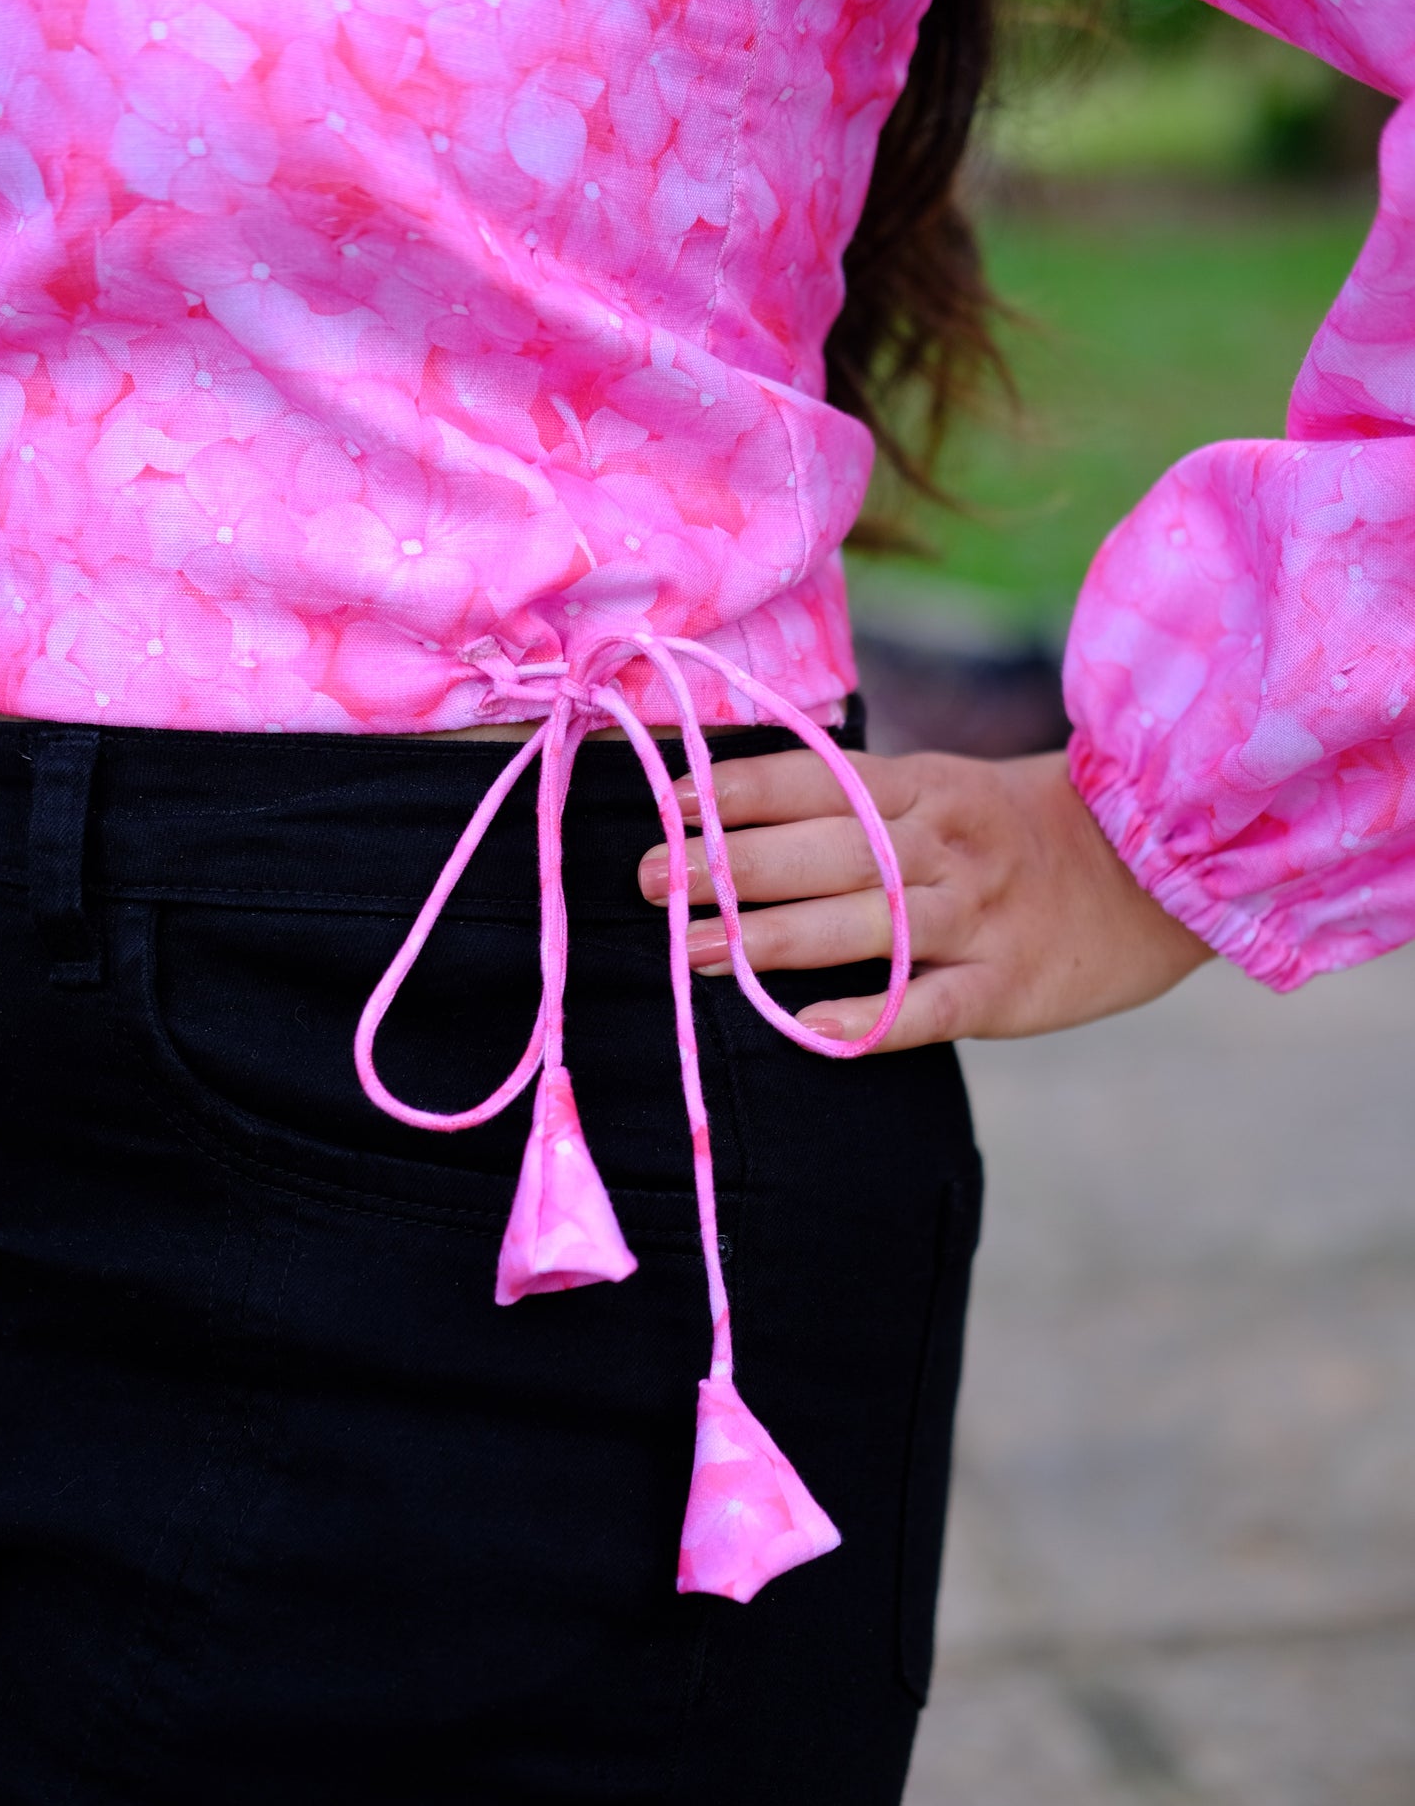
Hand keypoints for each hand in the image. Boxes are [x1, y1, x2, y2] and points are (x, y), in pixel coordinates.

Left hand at [637, 746, 1212, 1050]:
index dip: (745, 789)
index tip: (671, 801)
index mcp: (933, 788)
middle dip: (731, 865)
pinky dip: (868, 1017)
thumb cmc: (1023, 833)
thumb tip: (740, 808)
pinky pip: (929, 1005)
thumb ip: (864, 801)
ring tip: (690, 950)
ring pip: (867, 926)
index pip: (824, 779)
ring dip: (772, 938)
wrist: (1158, 875)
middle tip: (647, 879)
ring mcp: (981, 919)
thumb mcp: (952, 789)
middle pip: (829, 852)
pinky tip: (805, 1026)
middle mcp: (950, 847)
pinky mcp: (1008, 989)